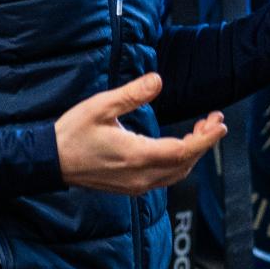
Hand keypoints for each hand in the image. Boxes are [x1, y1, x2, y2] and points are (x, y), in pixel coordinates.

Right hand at [55, 73, 225, 194]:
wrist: (50, 162)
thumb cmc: (72, 133)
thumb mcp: (101, 106)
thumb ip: (132, 94)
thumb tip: (158, 80)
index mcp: (136, 155)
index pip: (183, 151)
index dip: (206, 139)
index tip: (219, 124)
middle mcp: (140, 176)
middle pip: (185, 164)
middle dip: (204, 142)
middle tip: (213, 120)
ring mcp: (136, 185)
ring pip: (177, 174)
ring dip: (193, 153)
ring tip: (201, 130)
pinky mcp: (130, 187)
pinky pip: (165, 178)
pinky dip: (178, 162)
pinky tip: (179, 147)